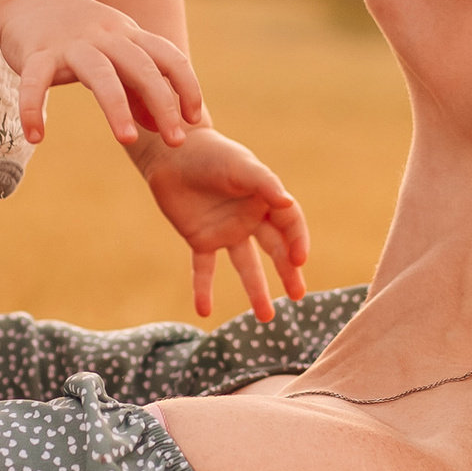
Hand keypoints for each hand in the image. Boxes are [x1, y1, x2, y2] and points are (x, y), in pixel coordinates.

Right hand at [0, 0, 205, 148]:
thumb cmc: (78, 33)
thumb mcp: (113, 53)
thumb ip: (136, 88)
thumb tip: (158, 126)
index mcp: (128, 36)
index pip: (169, 57)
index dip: (187, 87)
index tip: (193, 120)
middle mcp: (104, 37)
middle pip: (142, 67)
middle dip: (163, 104)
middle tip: (176, 142)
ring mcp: (70, 44)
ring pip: (100, 74)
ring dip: (117, 107)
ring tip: (128, 140)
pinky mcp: (35, 52)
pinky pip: (35, 81)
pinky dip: (32, 108)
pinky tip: (35, 136)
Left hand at [130, 124, 312, 322]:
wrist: (172, 152)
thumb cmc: (212, 154)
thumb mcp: (240, 166)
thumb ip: (264, 183)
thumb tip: (287, 204)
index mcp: (265, 200)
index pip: (289, 225)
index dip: (297, 241)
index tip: (299, 260)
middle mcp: (250, 219)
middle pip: (275, 250)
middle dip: (288, 273)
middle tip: (298, 295)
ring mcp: (226, 231)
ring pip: (246, 266)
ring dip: (256, 291)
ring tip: (265, 318)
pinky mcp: (201, 239)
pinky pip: (204, 269)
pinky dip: (203, 289)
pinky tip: (203, 311)